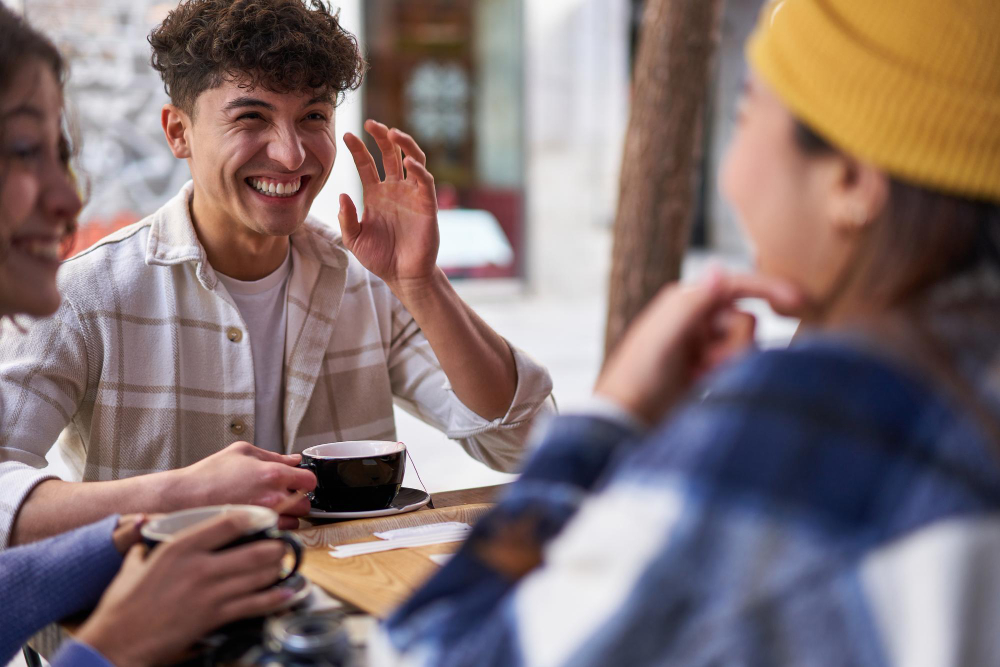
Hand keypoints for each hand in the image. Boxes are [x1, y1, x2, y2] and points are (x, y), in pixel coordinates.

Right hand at [77, 514, 291, 666]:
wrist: (116, 642)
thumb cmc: (122, 605)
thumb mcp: (133, 564)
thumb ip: (145, 543)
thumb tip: (146, 525)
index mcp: (180, 548)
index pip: (228, 523)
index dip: (254, 517)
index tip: (266, 518)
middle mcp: (199, 567)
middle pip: (253, 550)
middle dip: (274, 547)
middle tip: (282, 546)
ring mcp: (210, 593)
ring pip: (258, 576)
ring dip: (276, 570)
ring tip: (284, 565)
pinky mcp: (214, 617)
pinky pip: (254, 604)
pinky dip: (275, 598)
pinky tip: (287, 593)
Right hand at [176, 442, 314, 528]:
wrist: (183, 498)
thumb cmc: (208, 474)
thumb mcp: (241, 452)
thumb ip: (273, 455)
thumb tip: (294, 459)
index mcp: (273, 474)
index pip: (310, 481)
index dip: (305, 480)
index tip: (299, 482)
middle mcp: (273, 498)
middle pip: (306, 505)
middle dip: (298, 500)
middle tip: (284, 497)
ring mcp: (265, 519)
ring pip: (294, 523)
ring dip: (288, 517)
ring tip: (271, 511)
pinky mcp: (255, 534)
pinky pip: (278, 536)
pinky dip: (274, 531)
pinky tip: (261, 522)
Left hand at [339, 120, 439, 290]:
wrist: (402, 276)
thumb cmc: (379, 257)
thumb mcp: (354, 239)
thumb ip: (346, 219)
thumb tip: (342, 195)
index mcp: (376, 194)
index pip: (367, 164)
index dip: (358, 149)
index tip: (347, 135)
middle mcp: (395, 189)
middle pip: (390, 154)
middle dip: (381, 137)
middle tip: (372, 123)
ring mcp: (412, 195)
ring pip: (412, 160)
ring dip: (404, 144)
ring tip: (392, 133)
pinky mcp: (427, 204)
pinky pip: (425, 181)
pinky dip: (419, 169)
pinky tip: (409, 162)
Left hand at [594, 269, 803, 424]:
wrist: (626, 420)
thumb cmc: (638, 376)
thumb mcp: (664, 338)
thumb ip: (693, 304)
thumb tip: (718, 267)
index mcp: (684, 301)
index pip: (736, 286)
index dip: (769, 289)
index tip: (798, 302)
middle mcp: (697, 318)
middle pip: (746, 320)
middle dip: (734, 344)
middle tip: (704, 364)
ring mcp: (704, 345)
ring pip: (746, 345)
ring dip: (729, 362)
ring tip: (699, 377)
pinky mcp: (708, 370)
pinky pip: (739, 365)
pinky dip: (727, 374)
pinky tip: (702, 384)